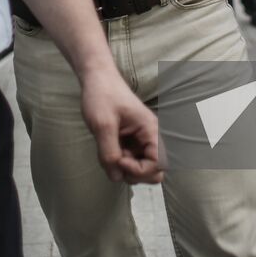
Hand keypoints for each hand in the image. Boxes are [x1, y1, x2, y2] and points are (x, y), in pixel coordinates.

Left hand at [79, 67, 162, 184]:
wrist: (96, 79)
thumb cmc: (102, 96)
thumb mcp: (103, 125)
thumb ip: (109, 153)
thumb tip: (116, 178)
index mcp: (151, 130)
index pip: (159, 164)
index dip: (139, 170)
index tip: (119, 160)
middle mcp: (150, 137)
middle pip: (155, 171)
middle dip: (135, 173)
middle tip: (116, 160)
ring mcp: (140, 141)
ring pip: (141, 169)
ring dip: (125, 169)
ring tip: (109, 152)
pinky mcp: (131, 142)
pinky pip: (130, 162)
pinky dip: (118, 162)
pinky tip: (107, 148)